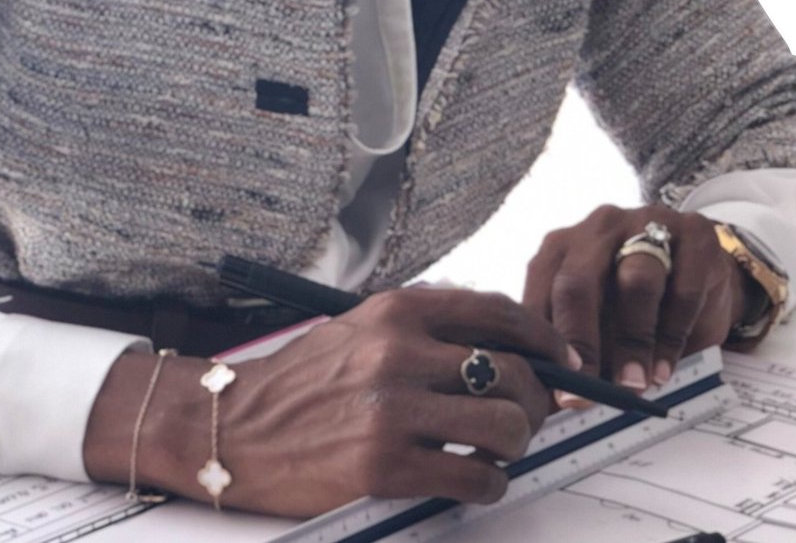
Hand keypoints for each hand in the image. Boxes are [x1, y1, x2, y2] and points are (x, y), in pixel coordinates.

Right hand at [84, 288, 578, 517]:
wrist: (236, 428)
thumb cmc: (303, 381)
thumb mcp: (361, 330)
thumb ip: (425, 331)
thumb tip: (504, 348)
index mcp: (396, 312)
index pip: (496, 311)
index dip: (542, 337)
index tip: (559, 358)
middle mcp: (398, 353)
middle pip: (512, 373)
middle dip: (535, 401)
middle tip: (527, 417)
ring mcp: (393, 412)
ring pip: (504, 426)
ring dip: (513, 444)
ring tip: (494, 450)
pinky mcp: (387, 468)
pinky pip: (475, 477)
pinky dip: (487, 483)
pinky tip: (470, 479)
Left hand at [522, 203, 749, 395]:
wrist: (703, 272)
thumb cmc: (636, 302)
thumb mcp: (599, 319)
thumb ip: (577, 346)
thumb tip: (555, 400)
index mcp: (564, 246)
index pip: (541, 288)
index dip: (542, 340)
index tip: (551, 388)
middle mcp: (599, 228)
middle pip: (578, 281)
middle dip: (580, 341)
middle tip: (586, 391)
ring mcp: (648, 224)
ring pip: (635, 281)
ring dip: (633, 341)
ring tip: (634, 385)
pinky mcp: (695, 236)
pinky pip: (684, 289)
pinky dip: (673, 336)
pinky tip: (665, 369)